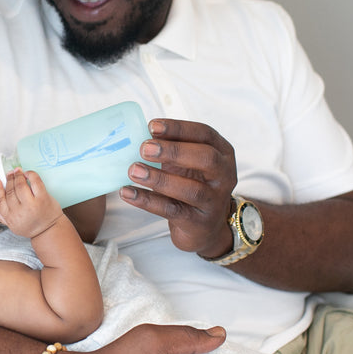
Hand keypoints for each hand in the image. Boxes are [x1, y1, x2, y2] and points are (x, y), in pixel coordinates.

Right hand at [0, 169, 62, 238]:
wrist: (49, 231)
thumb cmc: (31, 227)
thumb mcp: (13, 225)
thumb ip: (1, 215)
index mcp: (10, 217)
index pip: (0, 200)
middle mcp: (19, 211)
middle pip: (10, 191)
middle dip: (9, 179)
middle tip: (10, 174)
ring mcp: (32, 204)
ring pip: (20, 185)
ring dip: (18, 176)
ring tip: (18, 171)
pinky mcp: (43, 198)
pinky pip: (35, 182)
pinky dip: (31, 175)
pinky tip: (28, 174)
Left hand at [120, 118, 236, 257]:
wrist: (203, 227)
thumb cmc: (191, 184)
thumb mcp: (187, 162)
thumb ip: (170, 148)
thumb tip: (140, 136)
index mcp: (222, 153)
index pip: (204, 133)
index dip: (178, 128)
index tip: (152, 126)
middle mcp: (224, 175)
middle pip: (206, 158)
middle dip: (174, 151)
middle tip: (144, 148)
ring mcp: (214, 201)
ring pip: (191, 189)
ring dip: (159, 178)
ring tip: (133, 170)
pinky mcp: (199, 222)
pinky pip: (172, 210)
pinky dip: (148, 200)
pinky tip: (128, 192)